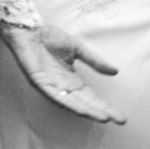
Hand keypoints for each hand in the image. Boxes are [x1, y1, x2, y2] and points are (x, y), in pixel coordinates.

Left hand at [0, 21, 125, 124]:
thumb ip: (94, 61)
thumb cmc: (49, 38)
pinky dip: (68, 103)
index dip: (105, 106)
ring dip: (88, 111)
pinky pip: (55, 96)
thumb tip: (114, 71)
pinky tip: (80, 109)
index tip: (120, 115)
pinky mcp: (40, 82)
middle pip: (85, 103)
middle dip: (101, 112)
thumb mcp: (77, 49)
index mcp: (72, 80)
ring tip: (103, 117)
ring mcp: (52, 86)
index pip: (92, 97)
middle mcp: (63, 86)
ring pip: (72, 103)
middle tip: (119, 120)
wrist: (29, 29)